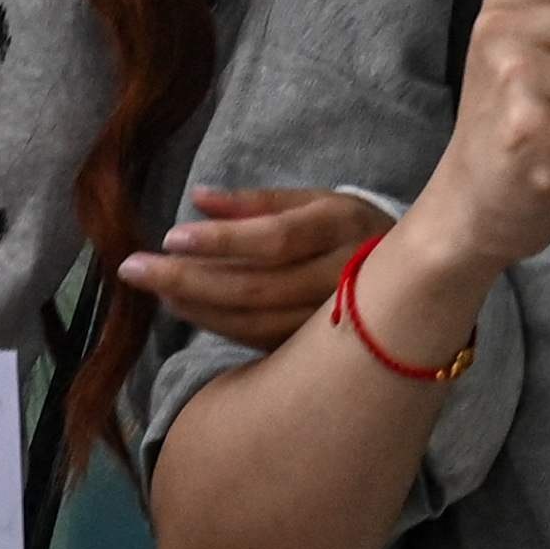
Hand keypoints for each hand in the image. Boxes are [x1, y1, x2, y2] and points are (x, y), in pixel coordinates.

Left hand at [122, 187, 389, 346]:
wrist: (416, 281)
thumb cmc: (351, 230)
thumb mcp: (314, 199)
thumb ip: (256, 202)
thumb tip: (198, 197)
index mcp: (340, 228)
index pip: (275, 240)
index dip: (221, 241)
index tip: (169, 237)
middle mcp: (341, 278)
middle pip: (255, 288)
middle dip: (187, 280)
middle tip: (133, 269)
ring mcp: (333, 323)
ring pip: (254, 323)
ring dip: (195, 308)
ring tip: (154, 289)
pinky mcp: (319, 351)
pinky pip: (260, 342)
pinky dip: (218, 327)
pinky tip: (186, 310)